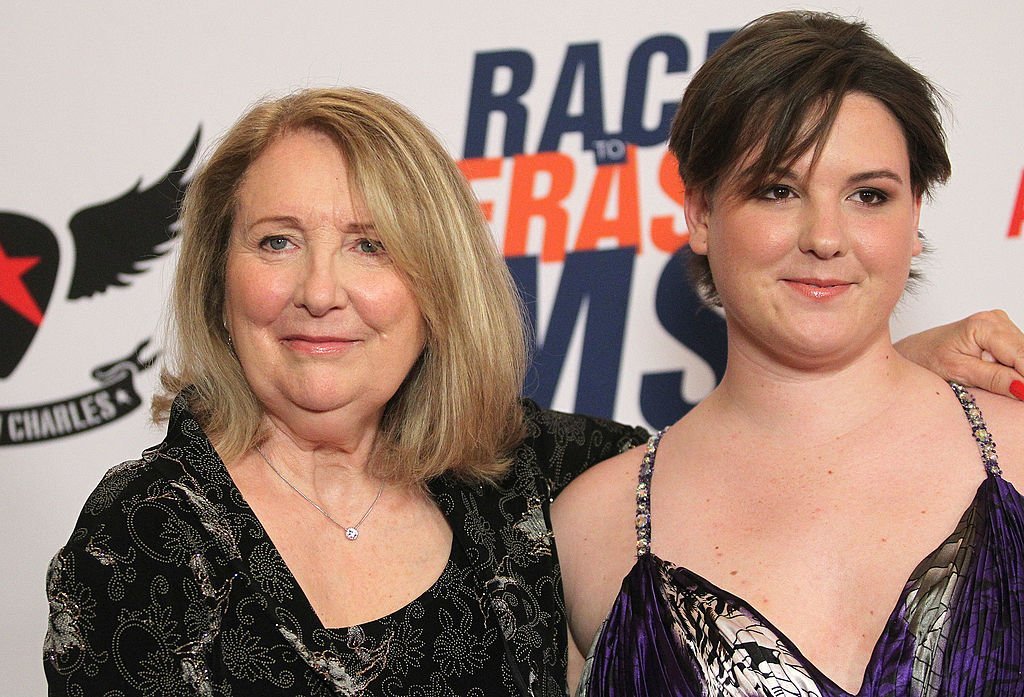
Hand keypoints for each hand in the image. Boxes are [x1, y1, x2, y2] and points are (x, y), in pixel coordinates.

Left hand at [895, 310, 1023, 399]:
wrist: (914, 352)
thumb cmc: (927, 359)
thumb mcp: (959, 373)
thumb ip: (994, 379)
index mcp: (985, 325)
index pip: (1022, 356)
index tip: (1022, 396)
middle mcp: (996, 320)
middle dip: (1020, 377)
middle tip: (1009, 395)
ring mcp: (1000, 325)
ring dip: (1015, 373)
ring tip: (985, 380)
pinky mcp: (1001, 334)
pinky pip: (1018, 355)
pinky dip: (1011, 369)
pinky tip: (991, 373)